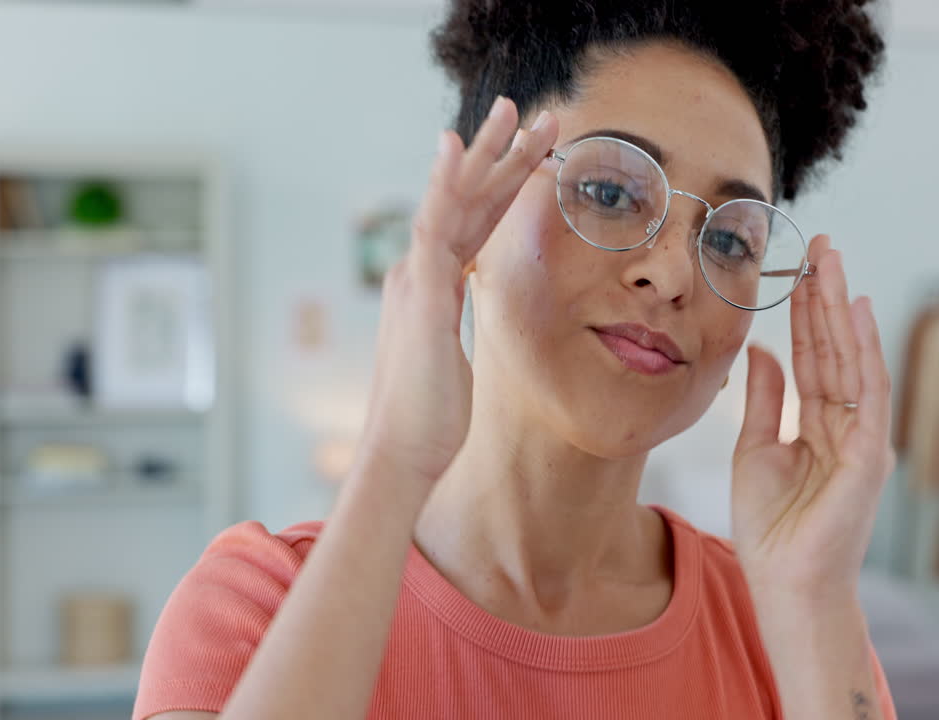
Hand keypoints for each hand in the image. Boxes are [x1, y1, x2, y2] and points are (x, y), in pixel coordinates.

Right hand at [354, 97, 558, 486]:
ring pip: (454, 199)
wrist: (404, 453)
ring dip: (484, 152)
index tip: (534, 155)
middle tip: (533, 111)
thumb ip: (458, 328)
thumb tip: (474, 320)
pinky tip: (457, 147)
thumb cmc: (431, 419)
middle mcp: (419, 272)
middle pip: (467, 199)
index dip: (504, 186)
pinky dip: (445, 183)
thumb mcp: (454, 361)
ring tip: (513, 109)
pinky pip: (434, 226)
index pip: (474, 223)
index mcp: (433, 286)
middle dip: (502, 153)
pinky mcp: (420, 294)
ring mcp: (416, 278)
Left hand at [729, 234, 895, 597]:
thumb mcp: (755, 449)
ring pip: (852, 359)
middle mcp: (847, 424)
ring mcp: (862, 437)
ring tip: (834, 261)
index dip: (804, 313)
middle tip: (821, 244)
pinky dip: (864, 349)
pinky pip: (868, 392)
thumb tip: (761, 347)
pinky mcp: (869, 453)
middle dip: (826, 296)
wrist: (785, 583)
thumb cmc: (772, 528)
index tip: (798, 269)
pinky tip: (856, 311)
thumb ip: (763, 399)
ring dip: (842, 308)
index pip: (812, 357)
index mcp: (819, 425)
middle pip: (834, 348)